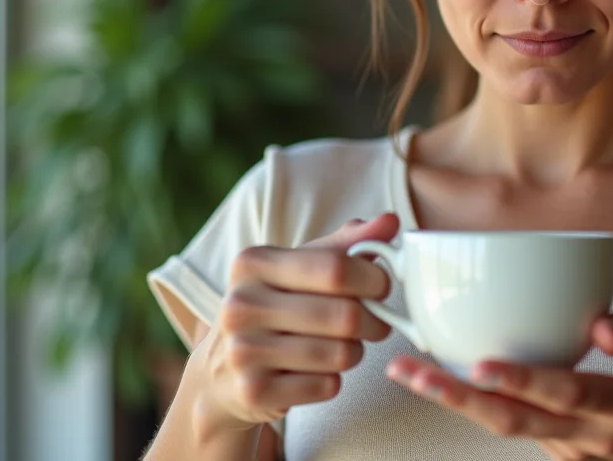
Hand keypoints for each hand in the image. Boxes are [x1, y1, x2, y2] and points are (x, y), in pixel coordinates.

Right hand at [190, 214, 398, 431]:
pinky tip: (317, 372)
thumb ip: (348, 243)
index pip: (336, 267)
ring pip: (341, 354)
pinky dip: (334, 381)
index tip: (382, 287)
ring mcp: (242, 351)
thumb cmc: (277, 306)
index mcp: (253, 263)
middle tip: (375, 324)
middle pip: (344, 314)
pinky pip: (327, 386)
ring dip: (355, 351)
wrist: (222, 371)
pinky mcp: (254, 391)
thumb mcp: (302, 267)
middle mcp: (240, 305)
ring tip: (343, 346)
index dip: (374, 279)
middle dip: (374, 322)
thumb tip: (390, 221)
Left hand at [386, 310, 612, 459]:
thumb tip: (600, 329)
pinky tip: (438, 378)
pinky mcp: (554, 450)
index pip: (569, 394)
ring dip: (456, 403)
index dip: (524, 381)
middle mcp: (593, 435)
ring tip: (409, 374)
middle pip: (518, 422)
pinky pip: (511, 425)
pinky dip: (474, 404)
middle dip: (461, 399)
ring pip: (506, 427)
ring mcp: (570, 449)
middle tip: (414, 373)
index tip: (481, 364)